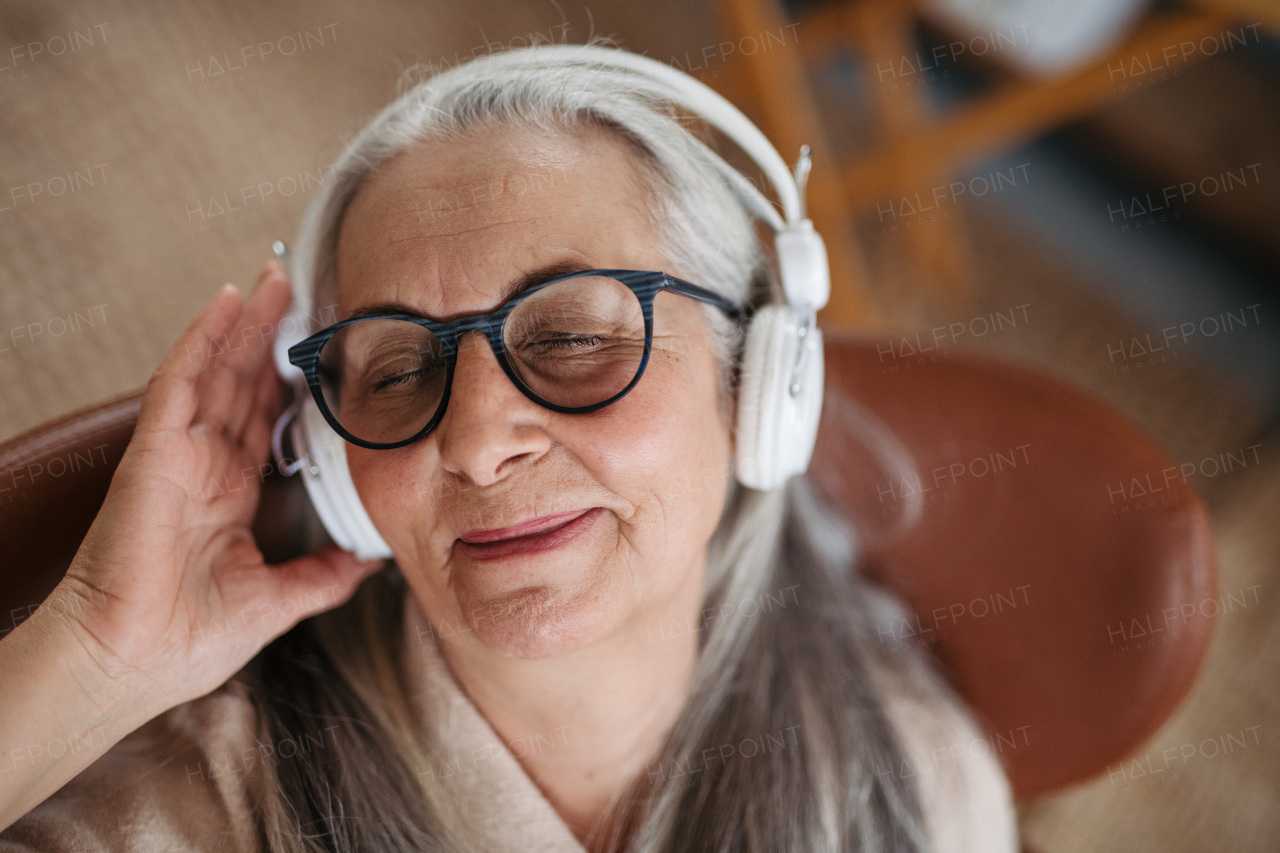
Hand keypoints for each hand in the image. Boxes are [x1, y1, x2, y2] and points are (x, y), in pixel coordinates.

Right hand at [46, 261, 383, 715]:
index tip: (318, 354)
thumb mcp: (276, 602)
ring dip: (243, 325)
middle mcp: (203, 470)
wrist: (129, 664)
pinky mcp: (154, 452)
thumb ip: (323, 576)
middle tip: (296, 290)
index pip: (261, 426)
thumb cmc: (183, 644)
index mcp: (227, 501)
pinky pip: (179, 382)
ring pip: (214, 372)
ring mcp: (177, 457)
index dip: (285, 386)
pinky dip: (202, 339)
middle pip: (240, 387)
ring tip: (272, 278)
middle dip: (267, 339)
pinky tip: (226, 302)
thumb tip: (370, 561)